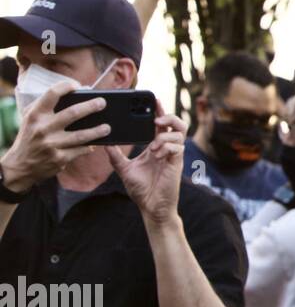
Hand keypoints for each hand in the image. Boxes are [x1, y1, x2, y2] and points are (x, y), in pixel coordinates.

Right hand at [0, 84, 110, 190]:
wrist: (20, 165)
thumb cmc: (30, 136)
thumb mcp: (31, 119)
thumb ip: (47, 105)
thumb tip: (77, 92)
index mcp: (36, 115)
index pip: (53, 94)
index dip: (66, 86)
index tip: (77, 86)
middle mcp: (43, 128)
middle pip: (73, 113)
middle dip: (91, 107)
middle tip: (103, 103)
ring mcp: (52, 144)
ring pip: (81, 135)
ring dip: (97, 131)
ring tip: (107, 127)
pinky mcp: (59, 158)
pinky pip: (80, 150)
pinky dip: (89, 146)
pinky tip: (95, 143)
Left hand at [107, 104, 185, 225]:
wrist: (150, 206)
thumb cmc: (141, 189)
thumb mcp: (124, 169)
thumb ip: (115, 156)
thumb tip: (103, 143)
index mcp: (156, 146)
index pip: (162, 124)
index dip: (160, 111)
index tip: (153, 100)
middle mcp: (167, 148)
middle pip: (178, 124)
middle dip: (169, 117)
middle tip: (156, 120)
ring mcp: (174, 155)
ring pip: (179, 133)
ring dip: (165, 136)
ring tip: (153, 146)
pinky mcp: (177, 163)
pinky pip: (177, 148)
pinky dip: (165, 148)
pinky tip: (156, 155)